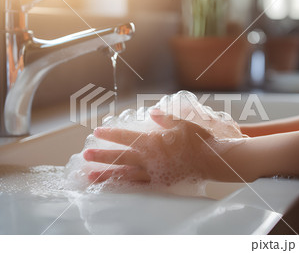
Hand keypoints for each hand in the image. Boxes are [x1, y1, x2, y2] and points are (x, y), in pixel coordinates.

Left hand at [83, 109, 244, 183]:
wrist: (213, 160)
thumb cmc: (199, 139)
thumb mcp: (184, 123)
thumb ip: (166, 118)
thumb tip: (152, 112)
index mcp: (153, 142)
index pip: (126, 137)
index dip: (111, 134)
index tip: (97, 132)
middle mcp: (150, 159)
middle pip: (121, 158)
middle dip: (102, 156)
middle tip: (85, 156)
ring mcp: (154, 172)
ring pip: (126, 175)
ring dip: (107, 175)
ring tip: (91, 176)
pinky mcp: (160, 182)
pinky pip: (139, 185)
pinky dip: (125, 186)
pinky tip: (115, 187)